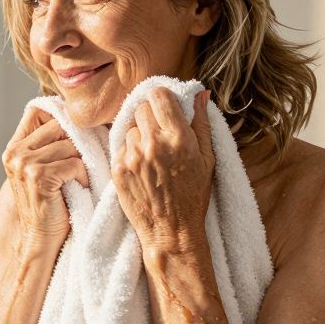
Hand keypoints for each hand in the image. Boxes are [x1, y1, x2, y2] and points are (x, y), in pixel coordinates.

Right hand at [2, 106, 89, 253]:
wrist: (41, 238)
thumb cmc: (50, 204)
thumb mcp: (42, 169)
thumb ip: (47, 144)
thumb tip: (75, 115)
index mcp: (14, 147)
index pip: (38, 111)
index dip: (61, 118)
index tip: (75, 135)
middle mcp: (15, 153)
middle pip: (58, 125)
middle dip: (77, 141)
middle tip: (85, 161)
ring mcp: (24, 164)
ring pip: (70, 145)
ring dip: (83, 162)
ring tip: (81, 179)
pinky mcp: (39, 177)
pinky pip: (74, 163)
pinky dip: (84, 176)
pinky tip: (80, 188)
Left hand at [112, 88, 214, 252]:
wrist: (171, 230)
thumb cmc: (193, 195)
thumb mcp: (207, 158)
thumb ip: (201, 123)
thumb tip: (199, 93)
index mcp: (179, 138)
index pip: (158, 95)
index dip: (161, 99)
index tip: (165, 107)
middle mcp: (153, 144)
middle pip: (141, 108)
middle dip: (150, 116)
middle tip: (160, 133)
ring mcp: (132, 157)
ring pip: (129, 128)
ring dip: (139, 136)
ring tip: (152, 156)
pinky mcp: (117, 169)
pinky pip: (120, 147)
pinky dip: (129, 153)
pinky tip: (142, 169)